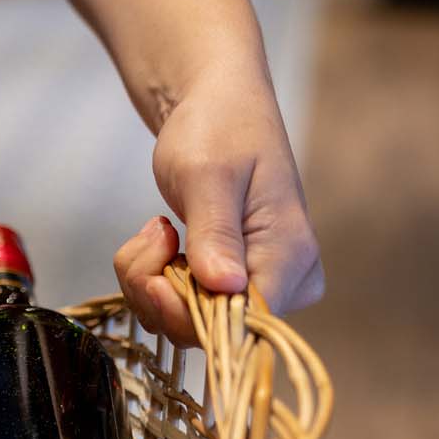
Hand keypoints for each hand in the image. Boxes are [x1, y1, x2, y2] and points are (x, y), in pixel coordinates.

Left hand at [117, 64, 323, 344]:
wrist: (216, 107)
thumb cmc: (220, 128)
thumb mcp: (209, 176)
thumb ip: (215, 234)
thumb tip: (225, 289)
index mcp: (290, 258)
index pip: (242, 325)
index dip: (187, 313)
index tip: (158, 275)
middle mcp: (284, 283)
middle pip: (206, 332)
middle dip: (158, 291)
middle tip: (153, 237)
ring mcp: (255, 286)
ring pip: (182, 323)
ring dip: (147, 280)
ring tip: (155, 230)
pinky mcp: (228, 286)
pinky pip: (175, 307)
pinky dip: (151, 278)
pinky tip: (160, 239)